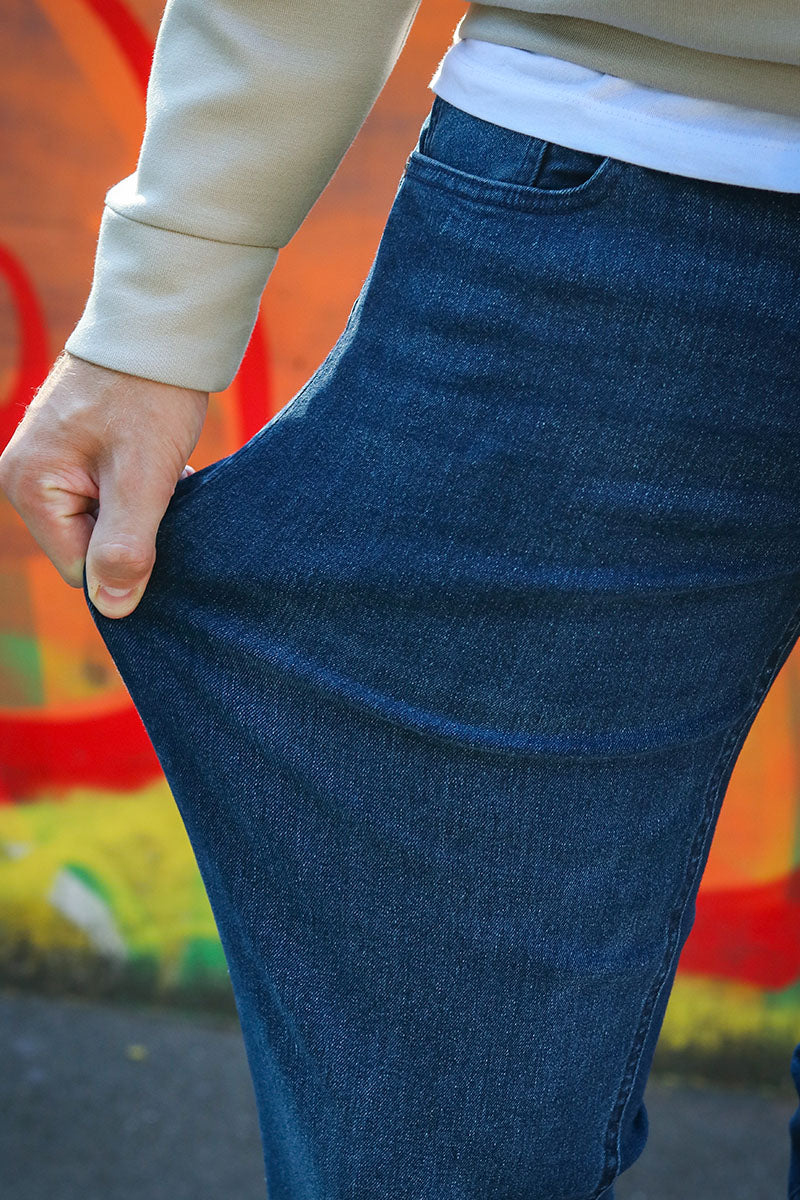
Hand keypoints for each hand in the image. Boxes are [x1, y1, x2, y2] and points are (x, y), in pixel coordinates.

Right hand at [0, 349, 208, 617]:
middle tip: (166, 494)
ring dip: (143, 512)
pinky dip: (141, 492)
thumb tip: (112, 606)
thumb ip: (125, 546)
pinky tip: (164, 469)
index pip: (79, 569)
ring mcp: (48, 462)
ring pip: (104, 522)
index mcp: (28, 486)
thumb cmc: (151, 396)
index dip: (126, 560)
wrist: (162, 327)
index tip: (159, 524)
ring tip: (165, 476)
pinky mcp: (75, 451)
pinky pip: (108, 496)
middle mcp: (26, 475)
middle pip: (87, 546)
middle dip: (134, 533)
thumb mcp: (143, 478)